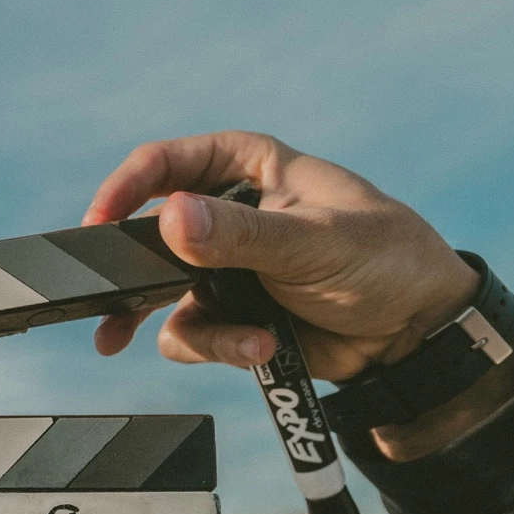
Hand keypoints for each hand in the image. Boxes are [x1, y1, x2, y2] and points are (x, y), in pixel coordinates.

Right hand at [82, 130, 478, 382]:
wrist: (415, 332)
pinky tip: (262, 349)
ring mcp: (223, 270)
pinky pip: (191, 335)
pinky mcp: (228, 316)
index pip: (166, 164)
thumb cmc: (384, 260)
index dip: (124, 190)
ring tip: (236, 343)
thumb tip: (171, 218)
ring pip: (160, 297)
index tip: (98, 226)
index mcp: (248, 168)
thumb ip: (240, 233)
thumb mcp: (313, 241)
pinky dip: (219, 347)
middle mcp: (226, 215)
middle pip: (148, 236)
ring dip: (192, 327)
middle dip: (131, 275)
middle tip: (106, 301)